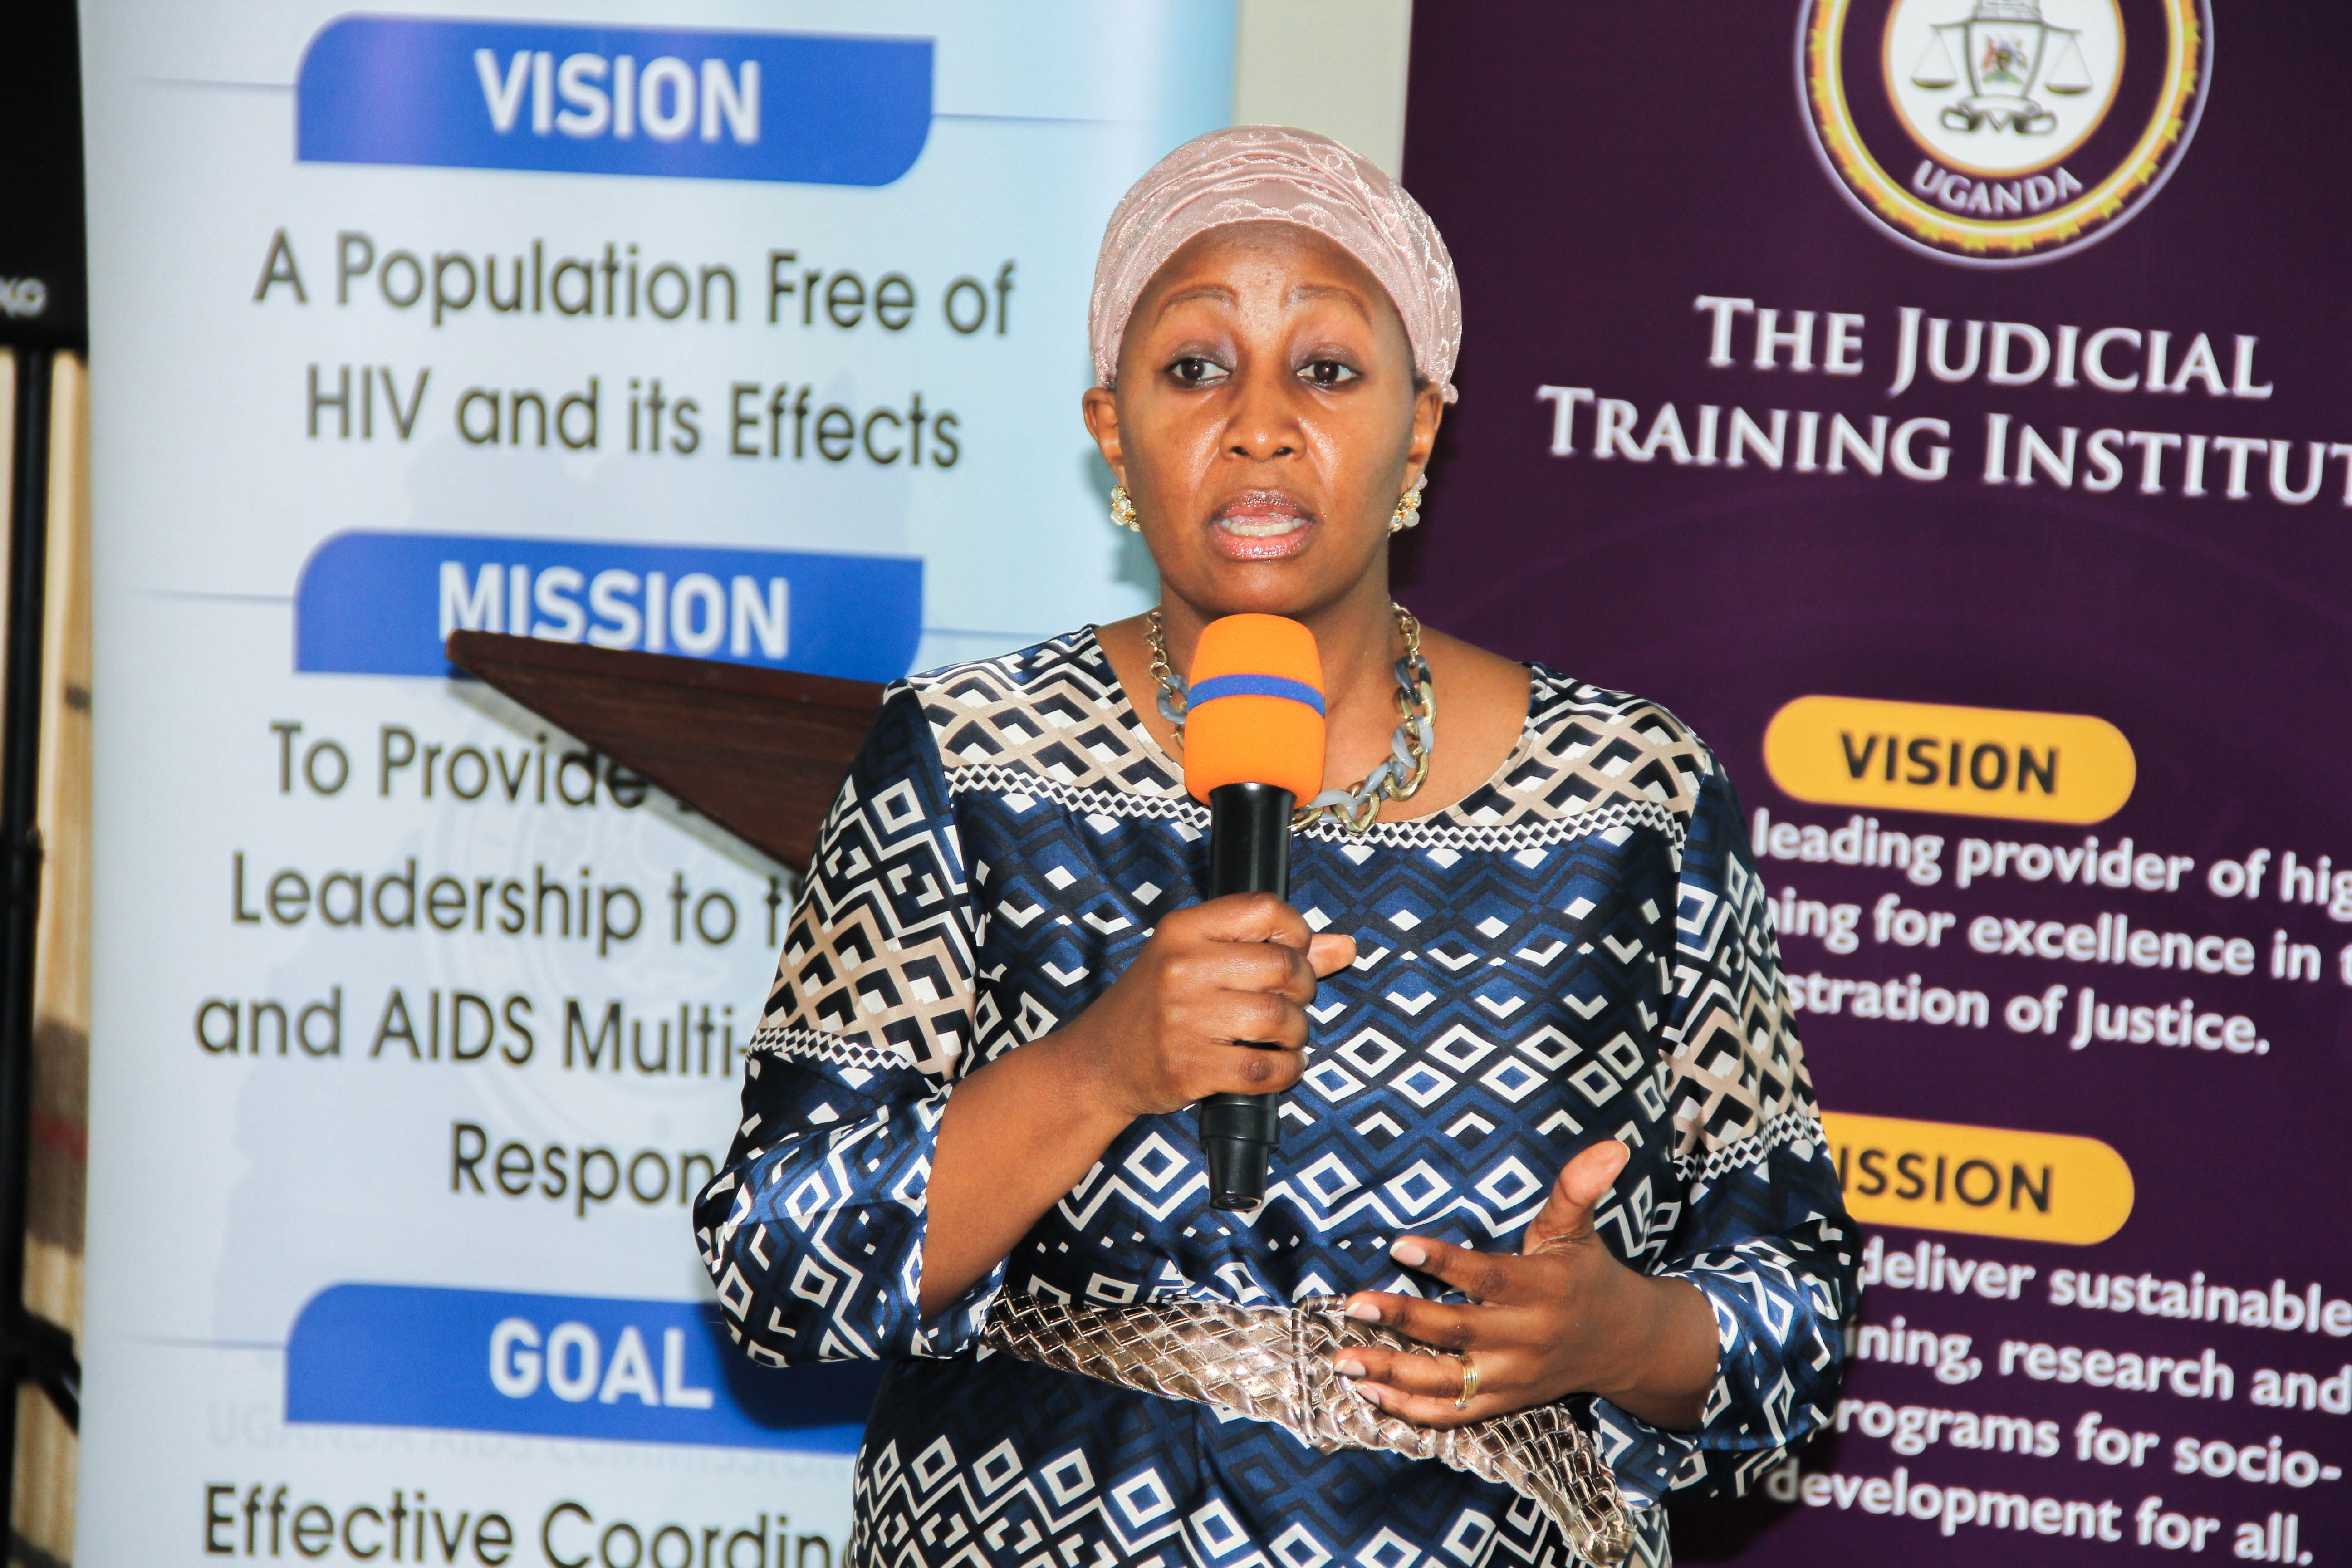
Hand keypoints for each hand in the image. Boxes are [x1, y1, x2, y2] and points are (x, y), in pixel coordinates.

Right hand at [1061, 892, 1356, 1120]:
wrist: (1098, 1063)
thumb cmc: (1155, 1006)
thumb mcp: (1199, 961)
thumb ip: (1272, 948)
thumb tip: (1345, 946)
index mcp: (1184, 929)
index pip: (1265, 908)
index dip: (1297, 931)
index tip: (1294, 952)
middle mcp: (1183, 967)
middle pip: (1283, 965)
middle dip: (1304, 989)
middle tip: (1292, 1002)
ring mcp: (1184, 1019)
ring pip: (1280, 1018)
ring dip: (1297, 1033)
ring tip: (1284, 1037)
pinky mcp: (1190, 1067)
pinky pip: (1265, 1069)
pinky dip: (1286, 1071)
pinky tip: (1278, 1066)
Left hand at [1332, 1139, 1716, 1430]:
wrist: (1622, 1344)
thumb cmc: (1586, 1275)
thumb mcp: (1578, 1229)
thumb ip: (1577, 1188)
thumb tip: (1610, 1146)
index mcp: (1542, 1290)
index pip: (1487, 1277)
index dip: (1443, 1263)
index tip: (1398, 1245)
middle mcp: (1525, 1339)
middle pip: (1457, 1331)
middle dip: (1402, 1319)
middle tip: (1353, 1305)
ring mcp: (1511, 1377)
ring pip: (1446, 1382)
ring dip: (1392, 1373)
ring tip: (1343, 1360)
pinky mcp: (1502, 1402)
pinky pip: (1452, 1413)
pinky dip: (1410, 1409)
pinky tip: (1369, 1391)